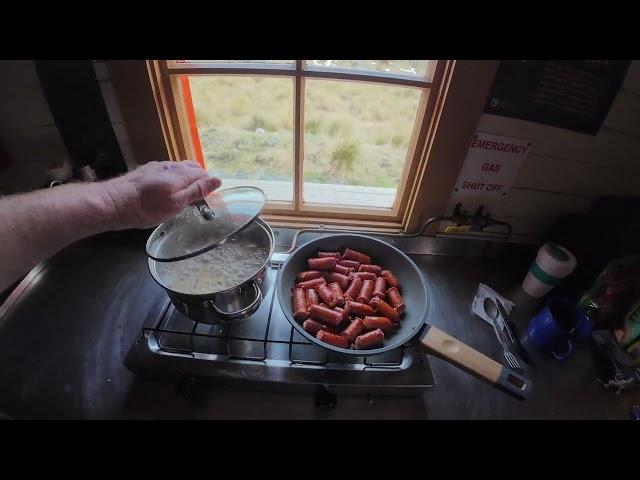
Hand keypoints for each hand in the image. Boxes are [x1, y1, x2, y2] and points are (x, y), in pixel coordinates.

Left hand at [103, 160, 221, 228]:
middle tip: (194, 198)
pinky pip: (167, 170)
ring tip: (181, 194)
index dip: (206, 186)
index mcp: (181, 173)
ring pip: (179, 168)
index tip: (203, 200)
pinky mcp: (146, 170)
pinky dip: (172, 178)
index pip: (203, 173)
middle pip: (192, 167)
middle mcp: (171, 165)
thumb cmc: (148, 208)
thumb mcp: (176, 203)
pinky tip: (165, 189)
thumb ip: (197, 191)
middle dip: (197, 179)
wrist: (115, 202)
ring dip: (184, 178)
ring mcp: (157, 166)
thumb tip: (217, 180)